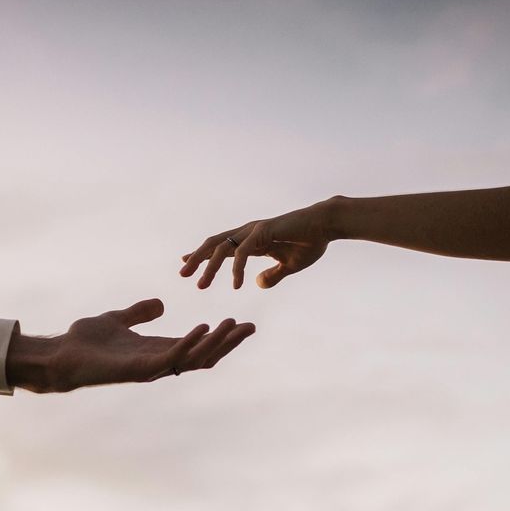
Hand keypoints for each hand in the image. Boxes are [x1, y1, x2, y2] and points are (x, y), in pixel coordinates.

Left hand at [5, 299, 254, 392]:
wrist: (60, 355)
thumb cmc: (84, 342)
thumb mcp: (118, 319)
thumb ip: (140, 313)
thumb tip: (161, 305)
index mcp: (157, 350)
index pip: (197, 345)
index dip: (220, 336)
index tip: (241, 323)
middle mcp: (158, 361)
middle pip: (203, 355)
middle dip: (228, 343)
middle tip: (250, 327)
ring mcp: (150, 367)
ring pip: (193, 357)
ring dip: (216, 342)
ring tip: (233, 324)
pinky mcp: (139, 368)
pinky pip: (171, 356)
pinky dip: (190, 342)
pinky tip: (203, 327)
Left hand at [180, 200, 331, 288]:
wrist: (326, 226)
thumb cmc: (310, 242)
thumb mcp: (289, 266)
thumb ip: (273, 275)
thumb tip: (258, 284)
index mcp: (251, 240)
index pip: (221, 247)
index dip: (202, 256)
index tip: (185, 265)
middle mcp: (248, 233)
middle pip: (214, 245)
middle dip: (196, 259)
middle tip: (182, 275)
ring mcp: (254, 230)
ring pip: (222, 247)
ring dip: (208, 266)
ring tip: (200, 284)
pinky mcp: (263, 231)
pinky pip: (243, 252)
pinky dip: (236, 268)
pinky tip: (235, 284)